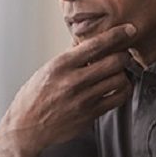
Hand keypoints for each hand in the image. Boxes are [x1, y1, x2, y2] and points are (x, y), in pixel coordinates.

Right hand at [0, 23, 135, 152]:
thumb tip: (85, 43)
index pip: (95, 44)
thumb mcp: (46, 70)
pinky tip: (118, 88)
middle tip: (123, 54)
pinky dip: (123, 90)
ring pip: (119, 79)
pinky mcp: (90, 115)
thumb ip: (69, 57)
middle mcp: (73, 81)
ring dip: (123, 73)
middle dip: (123, 55)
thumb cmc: (34, 98)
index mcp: (61, 65)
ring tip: (118, 72)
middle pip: (114, 61)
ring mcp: (83, 99)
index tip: (128, 30)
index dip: (117, 34)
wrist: (27, 127)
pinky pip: (117, 99)